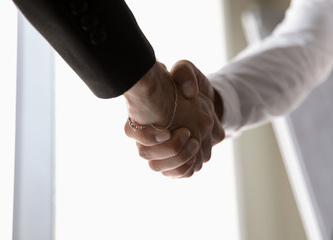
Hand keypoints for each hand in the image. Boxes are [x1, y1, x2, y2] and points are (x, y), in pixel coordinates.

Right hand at [125, 60, 224, 177]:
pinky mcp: (176, 159)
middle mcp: (147, 134)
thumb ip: (185, 74)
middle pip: (145, 154)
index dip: (147, 136)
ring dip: (178, 159)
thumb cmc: (188, 83)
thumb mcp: (186, 70)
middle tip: (188, 133)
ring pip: (158, 167)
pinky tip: (193, 157)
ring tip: (195, 143)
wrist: (200, 97)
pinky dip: (183, 169)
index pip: (132, 131)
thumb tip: (189, 92)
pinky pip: (175, 174)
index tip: (167, 131)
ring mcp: (159, 149)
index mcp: (143, 114)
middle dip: (169, 149)